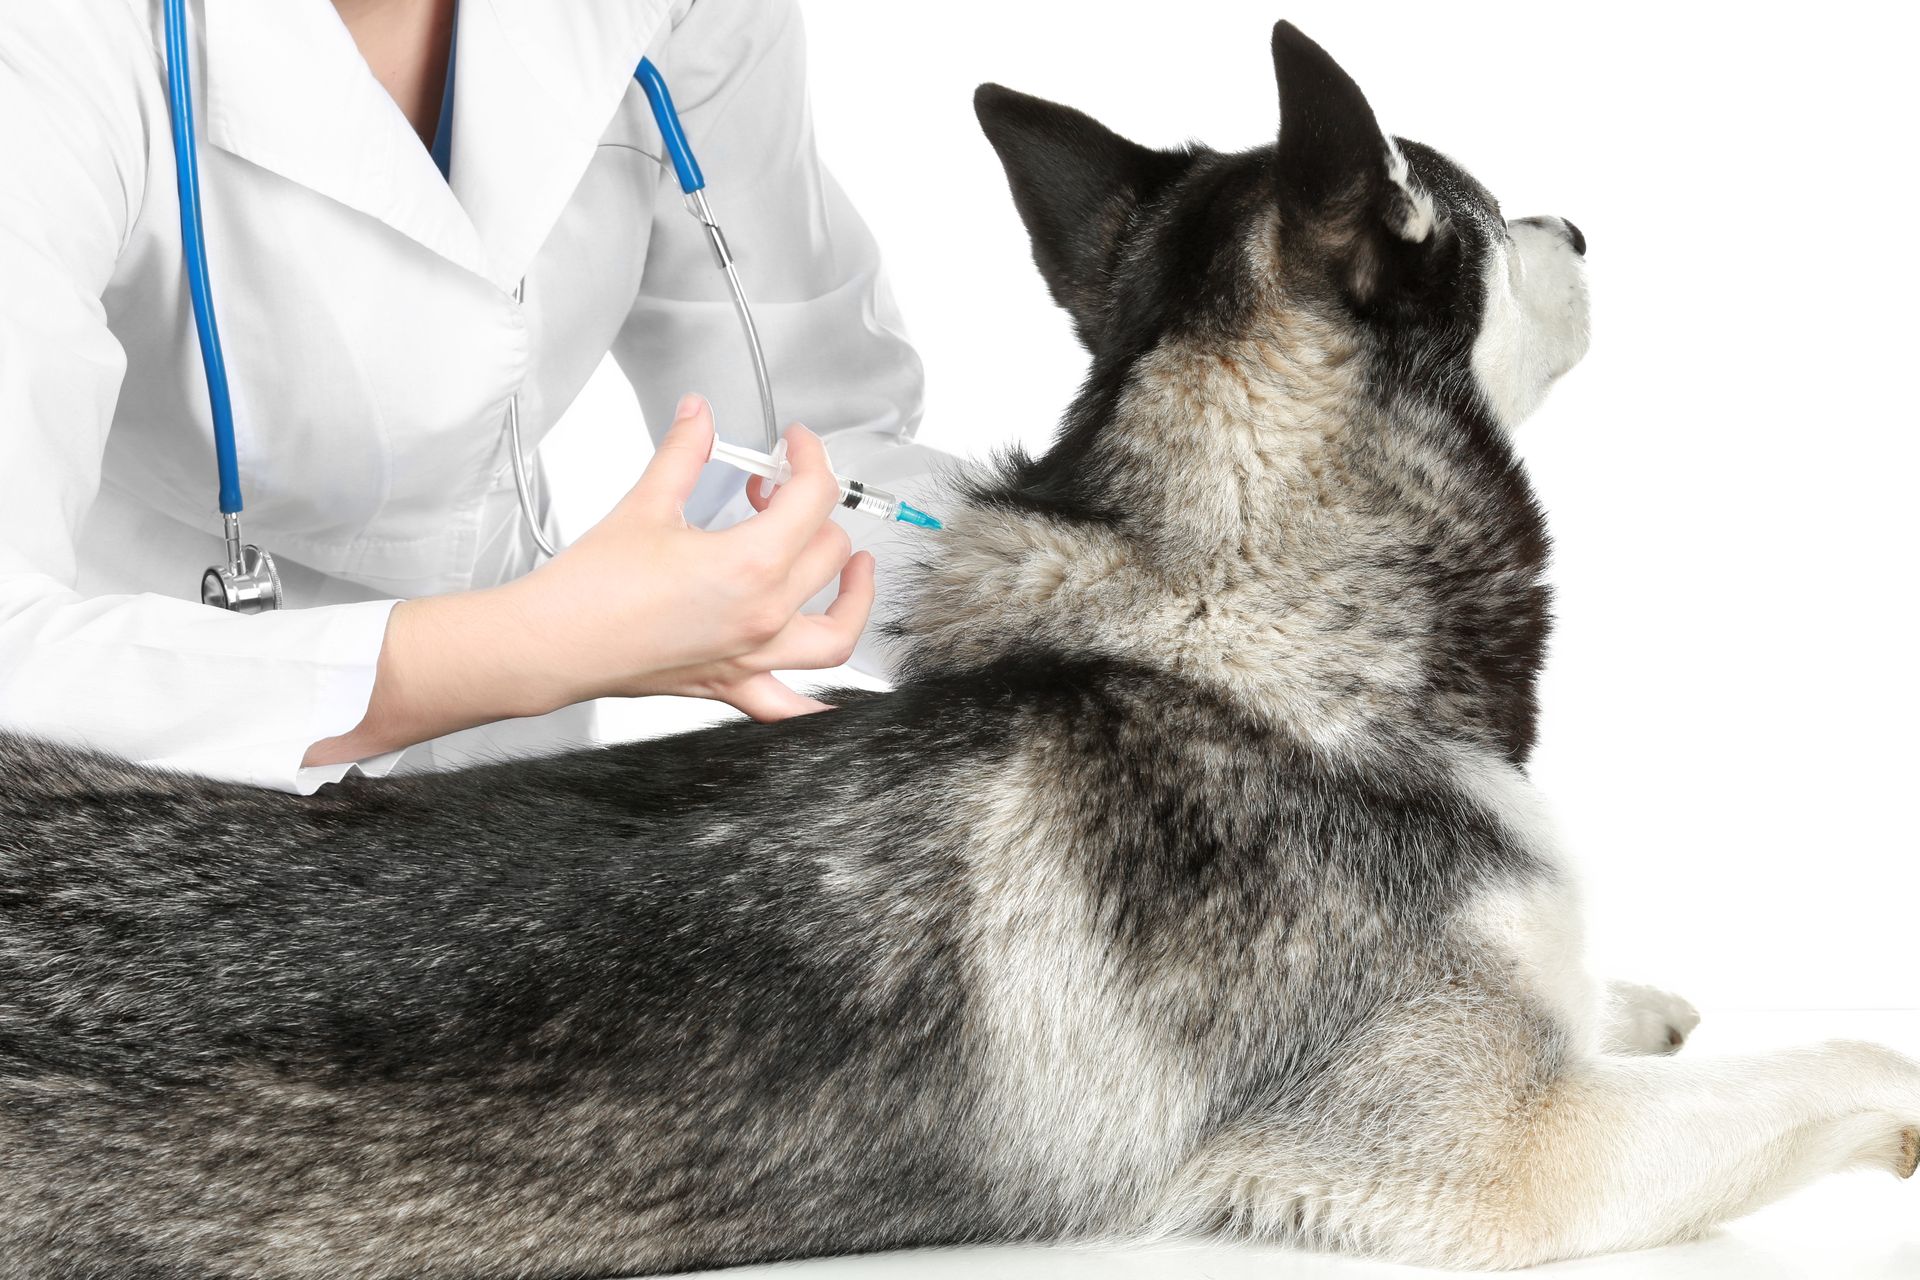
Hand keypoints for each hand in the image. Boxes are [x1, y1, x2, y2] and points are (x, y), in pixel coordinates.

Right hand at [302, 395, 872, 767]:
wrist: (554, 643)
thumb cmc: (592, 587)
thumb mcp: (647, 504)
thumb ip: (684, 452)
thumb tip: (699, 416)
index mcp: (750, 564)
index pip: (813, 498)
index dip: (812, 459)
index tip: (796, 446)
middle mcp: (763, 615)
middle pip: (828, 552)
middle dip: (811, 511)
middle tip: (775, 493)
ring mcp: (753, 655)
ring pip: (837, 634)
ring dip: (854, 597)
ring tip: (851, 568)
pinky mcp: (732, 684)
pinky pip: (792, 707)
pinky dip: (819, 704)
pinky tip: (832, 694)